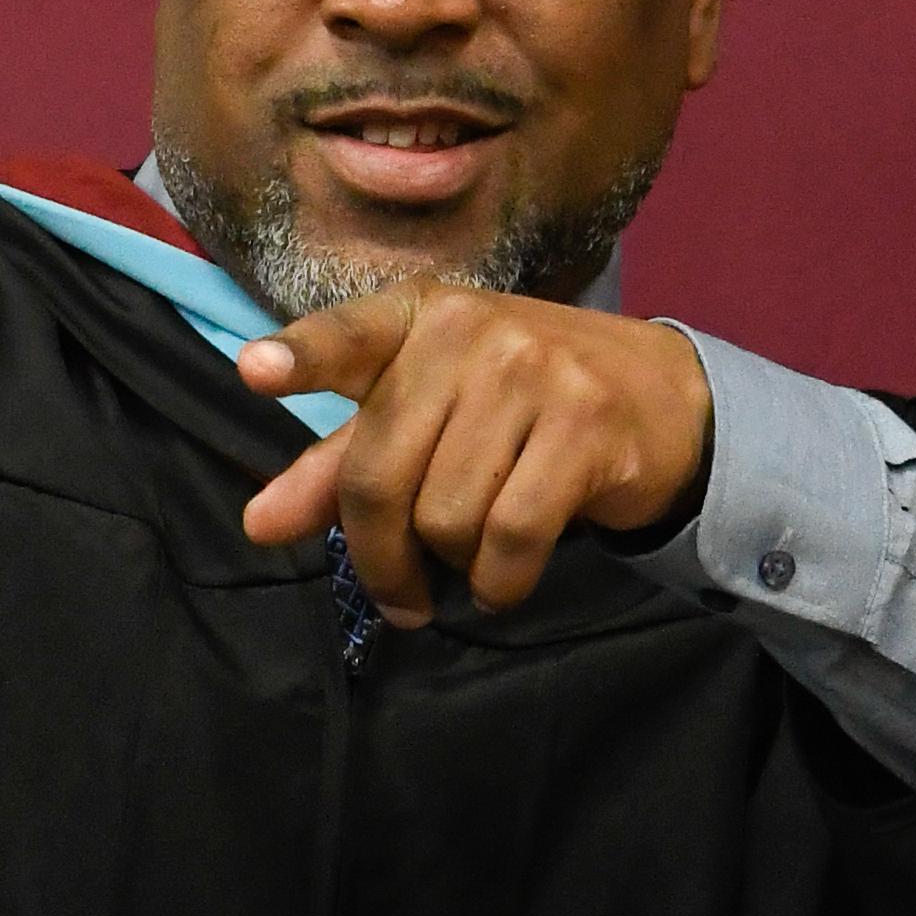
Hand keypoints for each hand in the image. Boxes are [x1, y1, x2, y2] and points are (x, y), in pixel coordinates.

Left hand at [238, 283, 712, 621]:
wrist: (663, 399)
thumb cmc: (521, 407)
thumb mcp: (430, 415)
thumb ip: (340, 465)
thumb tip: (259, 522)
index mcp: (416, 317)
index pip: (347, 337)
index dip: (301, 358)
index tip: (253, 371)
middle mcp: (470, 332)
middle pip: (380, 476)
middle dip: (381, 558)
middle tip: (400, 597)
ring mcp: (533, 373)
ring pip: (445, 517)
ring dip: (453, 564)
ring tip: (476, 553)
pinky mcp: (586, 426)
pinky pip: (510, 538)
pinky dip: (498, 582)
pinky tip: (502, 579)